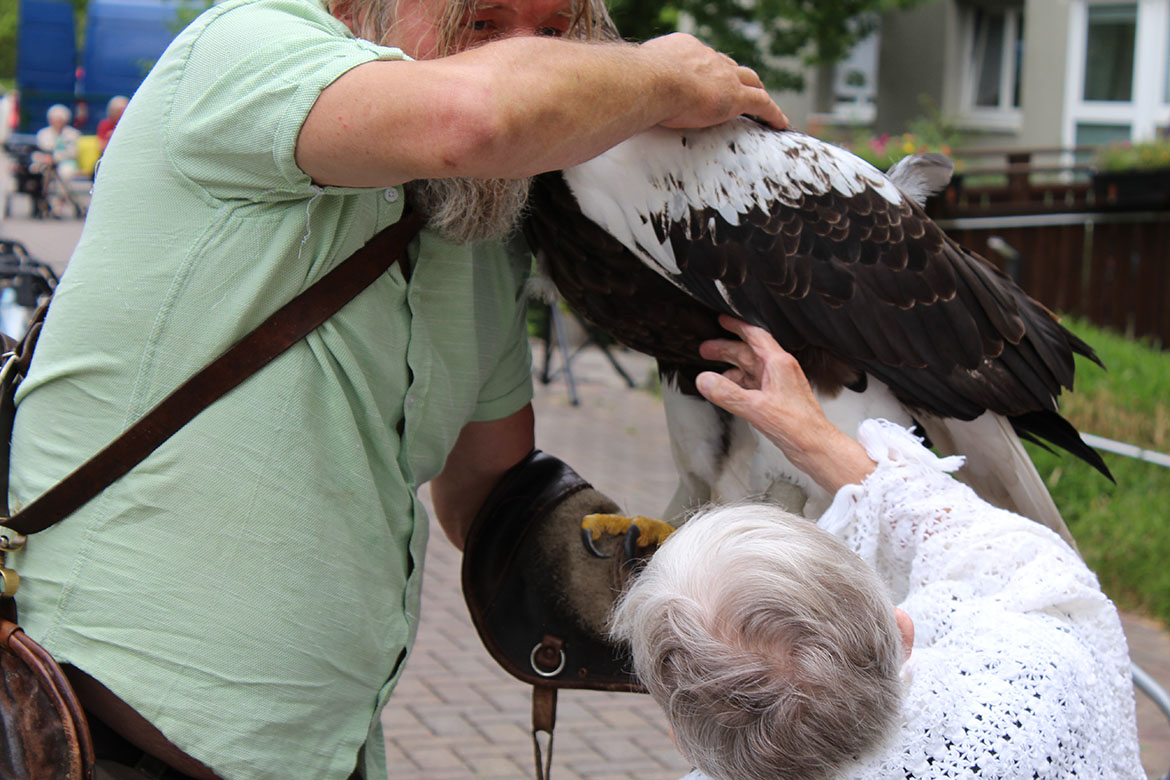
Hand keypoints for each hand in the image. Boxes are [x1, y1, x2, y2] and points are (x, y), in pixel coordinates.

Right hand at [639, 34, 787, 130]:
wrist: (652, 80)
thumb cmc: (636, 82)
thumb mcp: (636, 79)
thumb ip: (639, 85)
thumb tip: (625, 97)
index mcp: (683, 48)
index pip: (700, 59)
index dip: (705, 70)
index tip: (704, 80)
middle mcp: (707, 56)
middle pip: (728, 66)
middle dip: (734, 76)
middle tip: (739, 87)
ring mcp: (724, 75)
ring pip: (749, 80)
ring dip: (757, 90)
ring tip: (763, 103)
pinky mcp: (735, 97)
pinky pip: (761, 104)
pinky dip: (772, 113)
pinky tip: (780, 123)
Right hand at [695, 315, 874, 491]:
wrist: (815, 447)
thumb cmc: (797, 426)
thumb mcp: (755, 408)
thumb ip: (727, 393)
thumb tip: (703, 380)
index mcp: (778, 363)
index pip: (755, 335)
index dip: (737, 326)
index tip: (722, 319)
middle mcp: (779, 370)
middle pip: (748, 353)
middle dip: (726, 349)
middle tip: (705, 349)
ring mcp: (778, 385)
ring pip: (749, 370)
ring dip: (729, 370)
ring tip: (710, 374)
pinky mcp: (776, 400)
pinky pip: (753, 386)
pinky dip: (737, 386)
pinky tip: (726, 392)